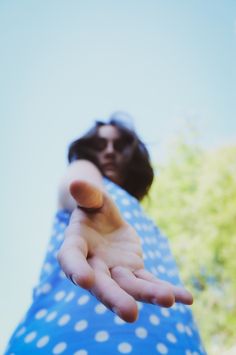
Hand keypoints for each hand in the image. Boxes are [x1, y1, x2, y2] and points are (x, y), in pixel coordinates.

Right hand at [57, 180, 192, 321]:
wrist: (103, 220)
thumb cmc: (93, 208)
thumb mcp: (92, 198)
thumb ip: (86, 194)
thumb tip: (76, 183)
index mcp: (74, 246)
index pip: (72, 259)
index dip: (76, 269)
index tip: (84, 280)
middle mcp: (93, 265)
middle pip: (103, 284)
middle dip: (115, 297)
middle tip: (130, 313)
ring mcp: (115, 271)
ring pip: (130, 286)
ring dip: (148, 294)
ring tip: (168, 300)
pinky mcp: (134, 271)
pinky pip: (150, 281)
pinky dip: (167, 289)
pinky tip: (187, 298)